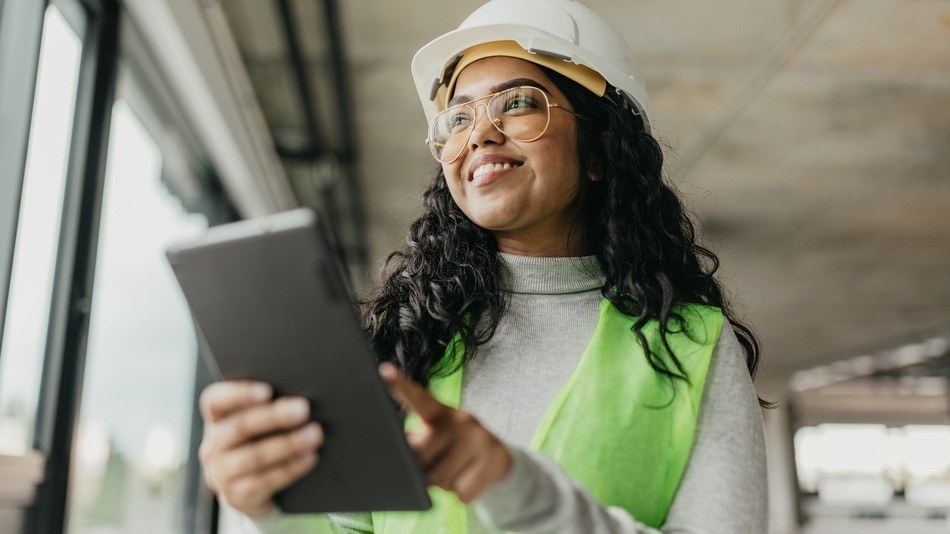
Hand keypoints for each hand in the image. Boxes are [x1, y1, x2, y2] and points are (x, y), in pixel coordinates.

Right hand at [197, 380, 323, 517]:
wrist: (256, 492)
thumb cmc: (263, 444)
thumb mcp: (259, 426)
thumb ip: (269, 409)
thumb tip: (298, 399)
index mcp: (216, 420)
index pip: (215, 400)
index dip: (239, 393)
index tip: (268, 390)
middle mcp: (213, 446)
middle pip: (240, 426)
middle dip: (274, 416)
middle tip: (304, 409)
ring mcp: (221, 474)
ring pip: (254, 456)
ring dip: (288, 444)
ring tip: (315, 434)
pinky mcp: (236, 497)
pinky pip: (265, 481)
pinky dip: (291, 468)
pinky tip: (310, 457)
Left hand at [379, 363, 511, 502]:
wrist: (498, 459)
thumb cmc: (455, 448)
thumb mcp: (436, 438)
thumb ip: (414, 441)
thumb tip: (392, 451)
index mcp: (440, 412)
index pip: (418, 397)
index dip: (400, 385)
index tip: (384, 371)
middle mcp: (460, 418)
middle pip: (421, 455)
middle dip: (424, 469)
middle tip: (438, 464)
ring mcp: (479, 437)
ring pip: (442, 479)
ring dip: (444, 484)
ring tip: (457, 470)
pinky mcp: (493, 458)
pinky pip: (462, 492)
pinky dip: (462, 493)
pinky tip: (471, 479)